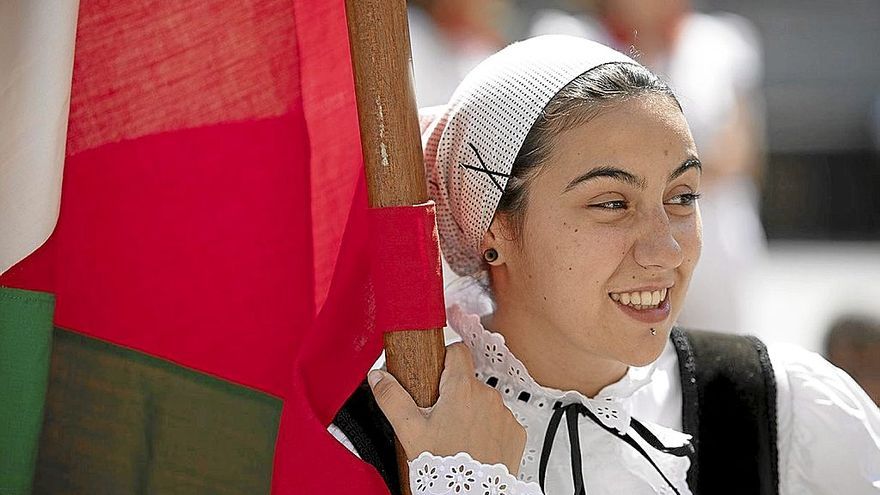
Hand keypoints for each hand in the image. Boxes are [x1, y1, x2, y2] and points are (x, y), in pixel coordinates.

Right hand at [368, 342, 526, 474]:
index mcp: (462, 388)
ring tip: (457, 437)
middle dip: (454, 394)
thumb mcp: (410, 431)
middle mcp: (488, 396)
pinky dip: (489, 430)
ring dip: (472, 412)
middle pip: (468, 381)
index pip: (457, 350)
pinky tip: (475, 446)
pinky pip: (500, 422)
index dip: (444, 357)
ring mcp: (504, 414)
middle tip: (438, 419)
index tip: (436, 371)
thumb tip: (378, 378)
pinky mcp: (516, 433)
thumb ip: (392, 398)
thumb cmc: (443, 465)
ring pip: (485, 402)